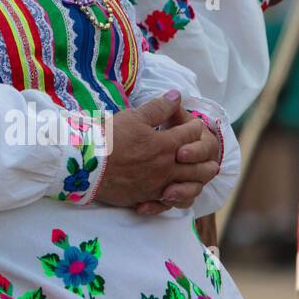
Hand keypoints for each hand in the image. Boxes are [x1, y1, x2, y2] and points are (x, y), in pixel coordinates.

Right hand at [95, 92, 212, 207]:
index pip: (190, 134)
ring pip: (189, 186)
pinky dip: (177, 199)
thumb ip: (158, 108)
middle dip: (206, 158)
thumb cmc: (109, 138)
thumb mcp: (133, 117)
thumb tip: (177, 95)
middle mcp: (167, 166)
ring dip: (198, 181)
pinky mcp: (146, 197)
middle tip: (211, 157)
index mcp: (165, 144)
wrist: (87, 165)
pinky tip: (177, 195)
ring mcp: (158, 184)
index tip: (194, 124)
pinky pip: (170, 202)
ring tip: (202, 178)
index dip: (194, 127)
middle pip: (198, 165)